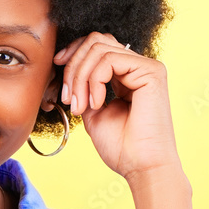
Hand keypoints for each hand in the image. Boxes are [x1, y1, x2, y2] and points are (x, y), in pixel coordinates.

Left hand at [53, 32, 180, 179]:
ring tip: (80, 106)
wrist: (141, 167)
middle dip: (73, 67)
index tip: (57, 66)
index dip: (74, 52)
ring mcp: (146, 67)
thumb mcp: (92, 113)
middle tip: (68, 98)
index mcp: (126, 75)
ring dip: (80, 77)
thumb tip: (67, 70)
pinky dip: (94, 81)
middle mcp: (138, 67)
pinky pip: (108, 60)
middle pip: (95, 42)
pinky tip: (96, 103)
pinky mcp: (151, 71)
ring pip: (99, 48)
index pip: (97, 45)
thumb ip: (84, 89)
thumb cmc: (121, 147)